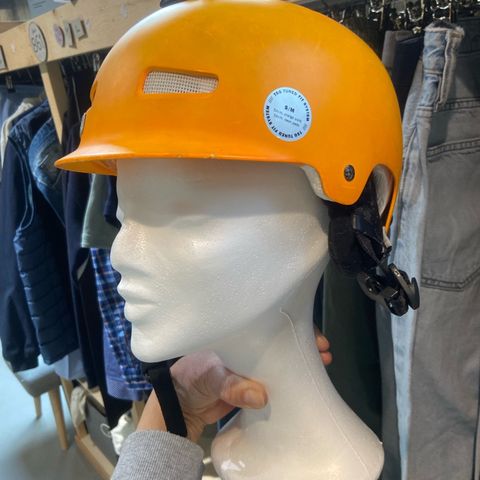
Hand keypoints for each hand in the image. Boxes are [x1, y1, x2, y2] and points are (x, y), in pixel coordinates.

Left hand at [137, 329, 330, 441]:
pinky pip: (279, 376)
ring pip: (282, 355)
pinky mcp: (256, 381)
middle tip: (322, 350)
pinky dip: (293, 377)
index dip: (291, 325)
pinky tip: (307, 381)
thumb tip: (260, 395)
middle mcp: (248, 344)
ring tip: (322, 363)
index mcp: (237, 333)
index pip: (268, 321)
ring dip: (301, 358)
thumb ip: (232, 386)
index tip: (310, 335)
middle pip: (281, 336)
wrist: (183, 406)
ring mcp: (254, 362)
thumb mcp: (210, 378)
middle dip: (303, 340)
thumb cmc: (191, 379)